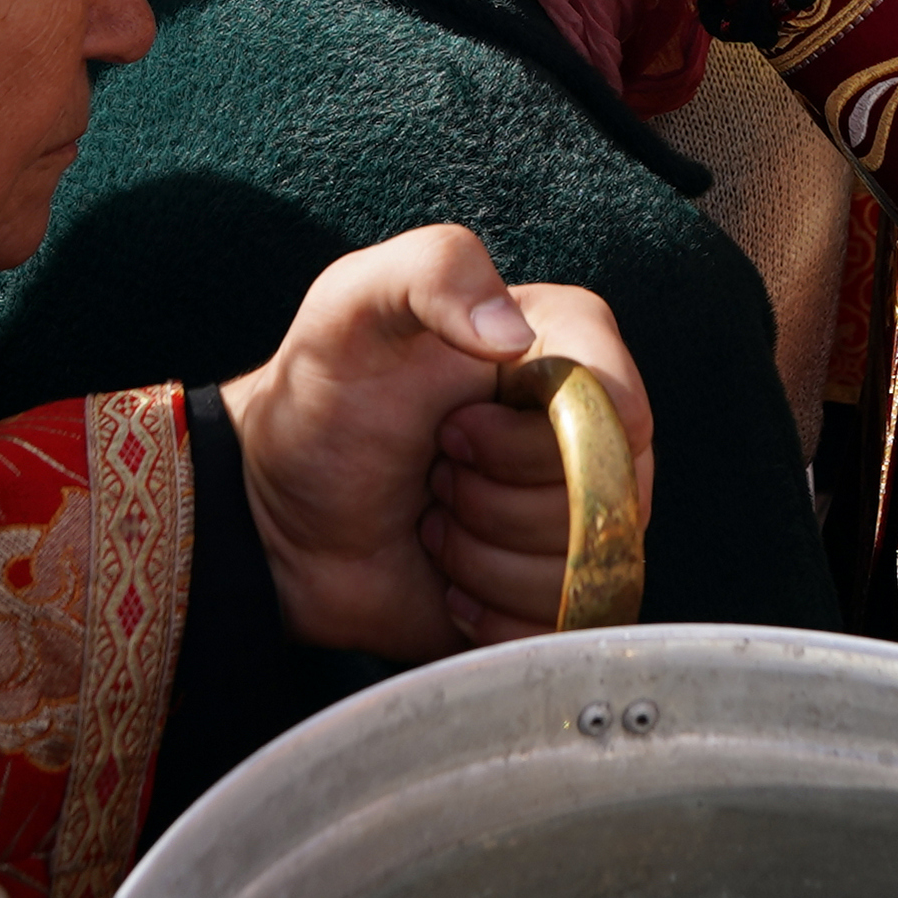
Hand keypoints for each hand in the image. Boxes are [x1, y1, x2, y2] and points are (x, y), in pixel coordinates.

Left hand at [223, 229, 646, 655]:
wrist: (278, 511)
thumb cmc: (322, 396)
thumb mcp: (354, 301)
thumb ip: (435, 269)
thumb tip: (513, 335)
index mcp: (568, 347)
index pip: (619, 414)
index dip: (527, 441)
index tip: (451, 426)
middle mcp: (589, 432)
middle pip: (605, 504)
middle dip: (493, 502)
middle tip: (435, 471)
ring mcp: (578, 516)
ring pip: (584, 572)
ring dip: (483, 560)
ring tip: (433, 519)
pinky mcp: (556, 592)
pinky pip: (566, 628)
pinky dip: (492, 615)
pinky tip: (448, 578)